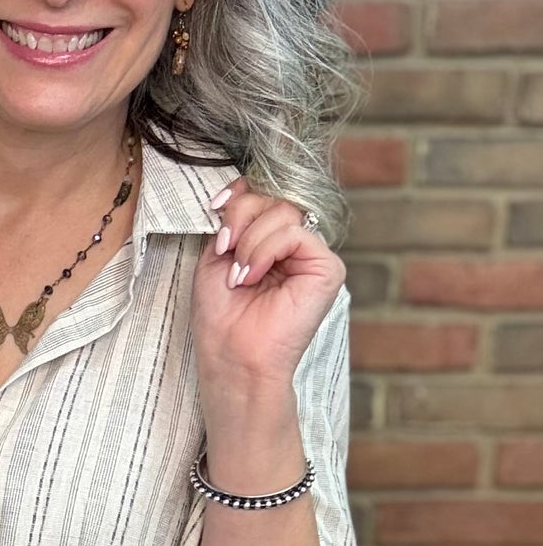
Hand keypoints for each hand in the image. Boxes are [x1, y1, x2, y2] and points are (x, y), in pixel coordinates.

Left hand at [191, 173, 346, 393]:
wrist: (231, 356)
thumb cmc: (221, 317)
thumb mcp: (216, 255)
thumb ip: (233, 221)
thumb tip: (241, 189)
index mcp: (271, 243)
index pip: (264, 195)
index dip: (240, 193)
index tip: (216, 206)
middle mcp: (296, 247)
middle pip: (274, 198)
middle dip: (241, 217)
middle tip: (226, 251)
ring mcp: (313, 257)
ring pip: (284, 212)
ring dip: (250, 240)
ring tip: (239, 275)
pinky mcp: (328, 269)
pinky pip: (296, 234)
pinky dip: (266, 250)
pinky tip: (253, 276)